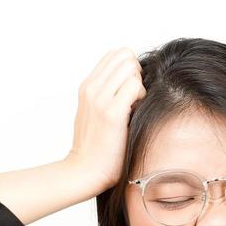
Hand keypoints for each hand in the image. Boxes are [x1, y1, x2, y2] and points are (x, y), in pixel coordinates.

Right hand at [65, 47, 146, 193]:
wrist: (85, 171)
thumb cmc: (95, 148)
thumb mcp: (94, 113)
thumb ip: (107, 94)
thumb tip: (132, 82)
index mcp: (87, 86)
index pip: (114, 54)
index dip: (129, 69)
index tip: (129, 91)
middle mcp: (91, 88)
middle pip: (125, 55)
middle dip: (137, 73)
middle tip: (135, 99)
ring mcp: (100, 99)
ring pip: (131, 67)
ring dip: (139, 85)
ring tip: (133, 107)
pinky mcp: (111, 113)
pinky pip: (135, 85)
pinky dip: (141, 97)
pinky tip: (135, 115)